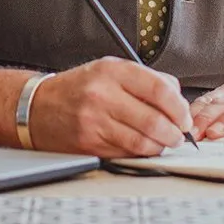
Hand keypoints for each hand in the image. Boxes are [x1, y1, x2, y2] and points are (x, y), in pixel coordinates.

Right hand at [27, 57, 193, 157]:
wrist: (37, 106)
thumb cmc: (78, 88)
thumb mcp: (109, 70)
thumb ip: (144, 80)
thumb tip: (177, 98)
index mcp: (112, 71)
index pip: (158, 89)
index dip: (179, 107)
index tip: (185, 117)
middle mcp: (102, 94)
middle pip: (153, 120)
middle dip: (174, 132)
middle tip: (179, 135)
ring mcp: (94, 121)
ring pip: (142, 141)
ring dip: (160, 146)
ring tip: (164, 143)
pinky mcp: (89, 144)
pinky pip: (126, 153)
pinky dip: (140, 153)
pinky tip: (142, 147)